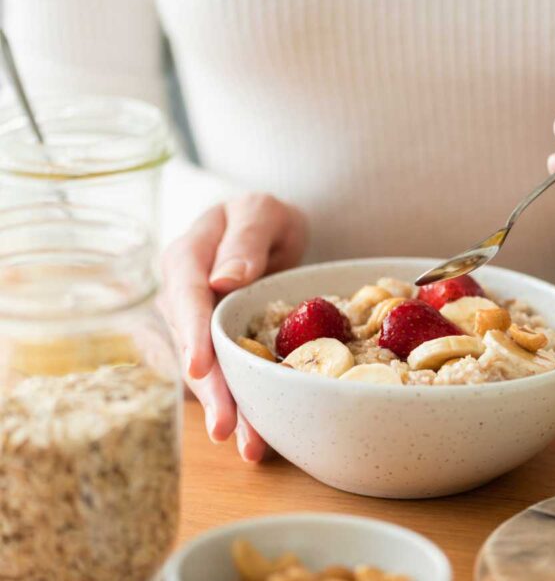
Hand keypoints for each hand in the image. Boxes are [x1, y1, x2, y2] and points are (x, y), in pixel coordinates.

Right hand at [159, 194, 306, 460]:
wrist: (268, 232)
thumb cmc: (262, 218)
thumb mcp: (261, 211)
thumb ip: (245, 238)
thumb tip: (223, 279)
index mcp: (186, 258)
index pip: (185, 296)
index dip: (191, 333)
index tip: (198, 368)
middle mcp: (182, 296)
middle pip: (192, 346)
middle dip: (210, 389)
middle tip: (227, 428)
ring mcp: (195, 326)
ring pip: (206, 371)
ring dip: (227, 408)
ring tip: (249, 446)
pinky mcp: (213, 348)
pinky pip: (223, 377)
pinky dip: (240, 404)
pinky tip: (257, 435)